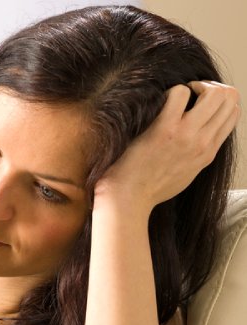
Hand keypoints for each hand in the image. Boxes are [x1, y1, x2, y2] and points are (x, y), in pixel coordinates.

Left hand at [95, 81, 240, 210]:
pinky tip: (158, 102)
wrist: (129, 199)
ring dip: (194, 86)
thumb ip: (197, 152)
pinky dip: (170, 91)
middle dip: (210, 86)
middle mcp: (203, 142)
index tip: (199, 100)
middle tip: (190, 92)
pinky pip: (179, 93)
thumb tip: (199, 133)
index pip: (233, 112)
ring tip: (177, 95)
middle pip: (228, 98)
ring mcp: (186, 135)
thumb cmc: (150, 186)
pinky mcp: (165, 129)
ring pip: (212, 93)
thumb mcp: (186, 172)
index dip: (219, 98)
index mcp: (209, 151)